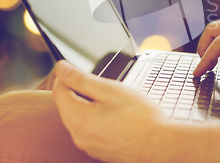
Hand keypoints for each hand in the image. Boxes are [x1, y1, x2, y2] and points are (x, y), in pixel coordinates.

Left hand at [52, 61, 167, 162]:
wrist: (160, 146)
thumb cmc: (141, 118)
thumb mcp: (111, 90)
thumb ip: (81, 79)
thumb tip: (61, 68)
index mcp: (79, 118)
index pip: (58, 90)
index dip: (66, 75)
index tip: (79, 68)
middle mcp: (78, 135)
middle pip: (65, 105)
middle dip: (76, 90)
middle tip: (100, 84)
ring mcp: (87, 146)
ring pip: (75, 118)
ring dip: (85, 104)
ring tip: (111, 100)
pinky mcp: (97, 151)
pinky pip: (86, 130)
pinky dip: (94, 119)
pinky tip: (114, 115)